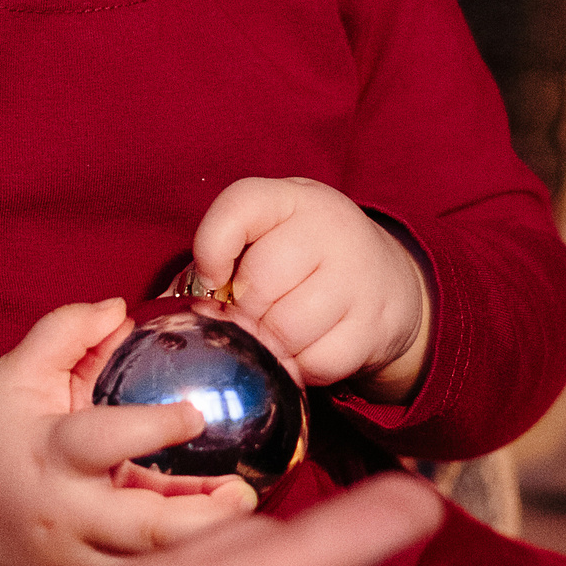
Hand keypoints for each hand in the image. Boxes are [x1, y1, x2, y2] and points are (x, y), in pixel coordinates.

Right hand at [0, 299, 258, 565]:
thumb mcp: (16, 374)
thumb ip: (66, 333)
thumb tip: (119, 309)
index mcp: (51, 455)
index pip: (103, 439)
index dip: (153, 428)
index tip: (195, 415)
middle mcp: (67, 515)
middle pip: (145, 528)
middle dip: (203, 517)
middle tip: (243, 493)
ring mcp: (77, 562)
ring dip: (205, 549)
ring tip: (243, 515)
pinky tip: (222, 548)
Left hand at [190, 176, 431, 401]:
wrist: (388, 282)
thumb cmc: (306, 261)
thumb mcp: (270, 235)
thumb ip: (224, 257)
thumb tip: (178, 305)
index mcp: (292, 198)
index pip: (240, 206)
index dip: (212, 247)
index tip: (211, 278)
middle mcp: (330, 227)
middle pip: (259, 281)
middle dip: (244, 311)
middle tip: (251, 315)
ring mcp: (357, 276)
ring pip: (286, 328)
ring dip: (271, 344)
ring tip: (276, 335)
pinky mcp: (374, 324)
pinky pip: (316, 362)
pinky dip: (301, 367)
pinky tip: (306, 351)